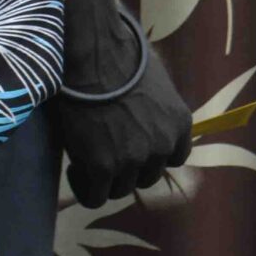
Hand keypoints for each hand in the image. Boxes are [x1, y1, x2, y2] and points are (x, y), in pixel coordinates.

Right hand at [53, 45, 193, 206]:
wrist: (94, 57)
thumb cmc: (122, 59)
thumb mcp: (157, 86)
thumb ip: (159, 114)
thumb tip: (147, 125)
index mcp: (180, 124)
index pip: (174, 158)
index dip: (151, 156)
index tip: (133, 148)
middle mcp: (162, 146)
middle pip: (147, 177)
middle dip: (127, 169)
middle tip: (105, 152)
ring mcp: (134, 159)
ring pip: (120, 190)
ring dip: (105, 180)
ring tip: (87, 158)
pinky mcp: (104, 167)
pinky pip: (95, 197)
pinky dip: (85, 188)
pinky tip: (75, 167)